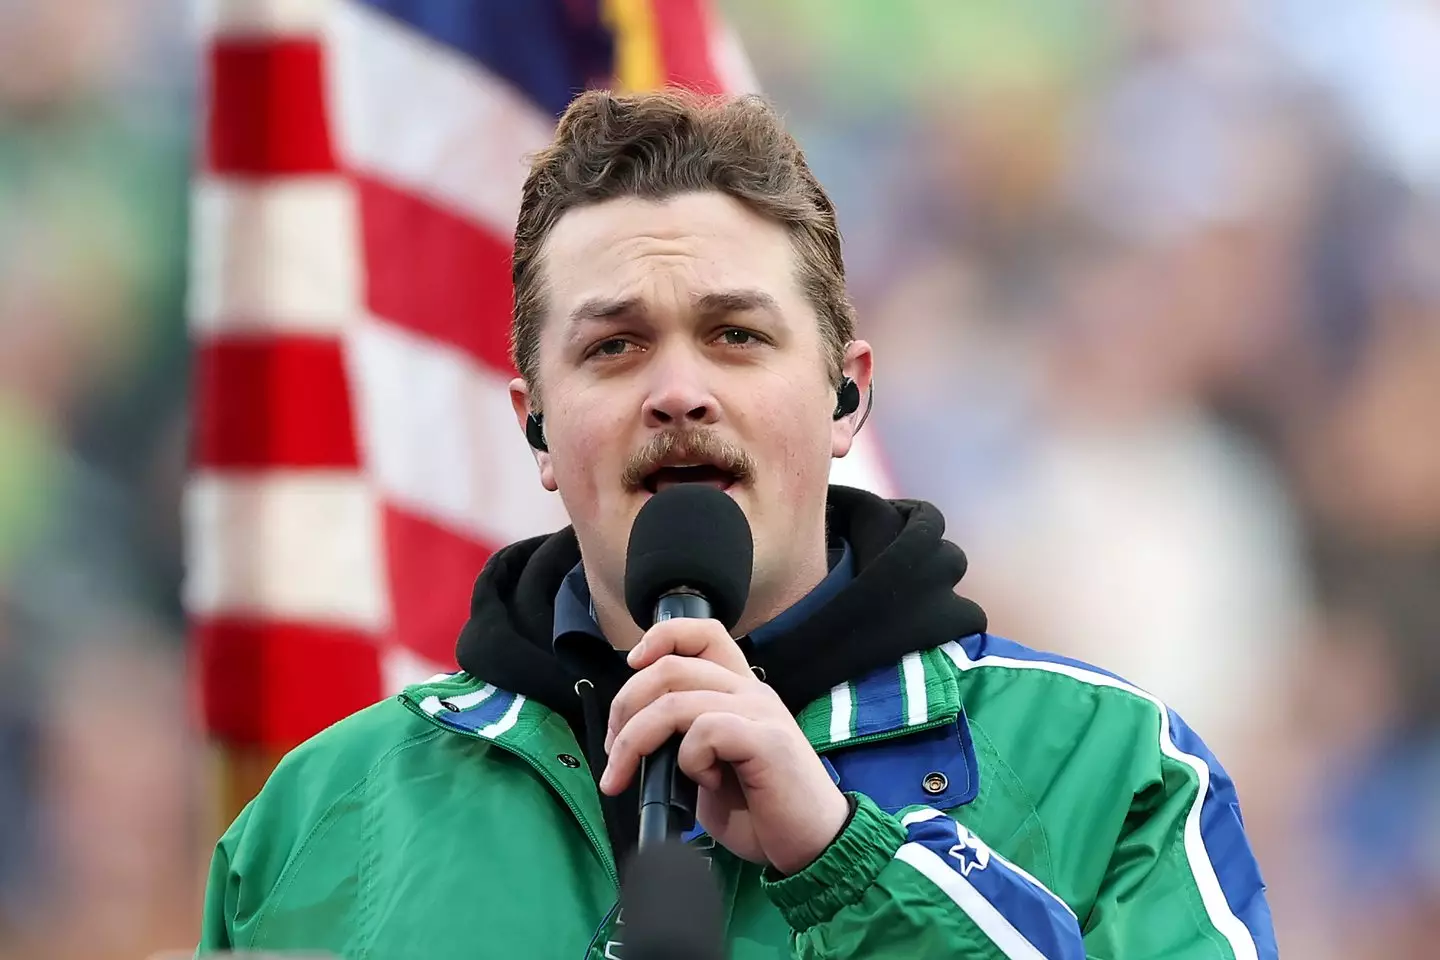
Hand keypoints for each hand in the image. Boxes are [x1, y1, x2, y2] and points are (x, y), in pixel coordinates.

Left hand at [600, 618, 850, 874]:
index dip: (661, 637)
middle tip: (613, 752)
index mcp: (739, 690)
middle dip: (624, 707)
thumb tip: (631, 737)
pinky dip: (689, 761)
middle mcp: (750, 691)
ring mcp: (760, 712)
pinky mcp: (766, 739)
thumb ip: (683, 738)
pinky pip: (704, 731)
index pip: (703, 633)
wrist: (814, 845)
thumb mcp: (710, 766)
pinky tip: (705, 784)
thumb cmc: (761, 809)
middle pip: (670, 667)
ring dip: (636, 741)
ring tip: (626, 776)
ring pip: (674, 701)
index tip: (631, 666)